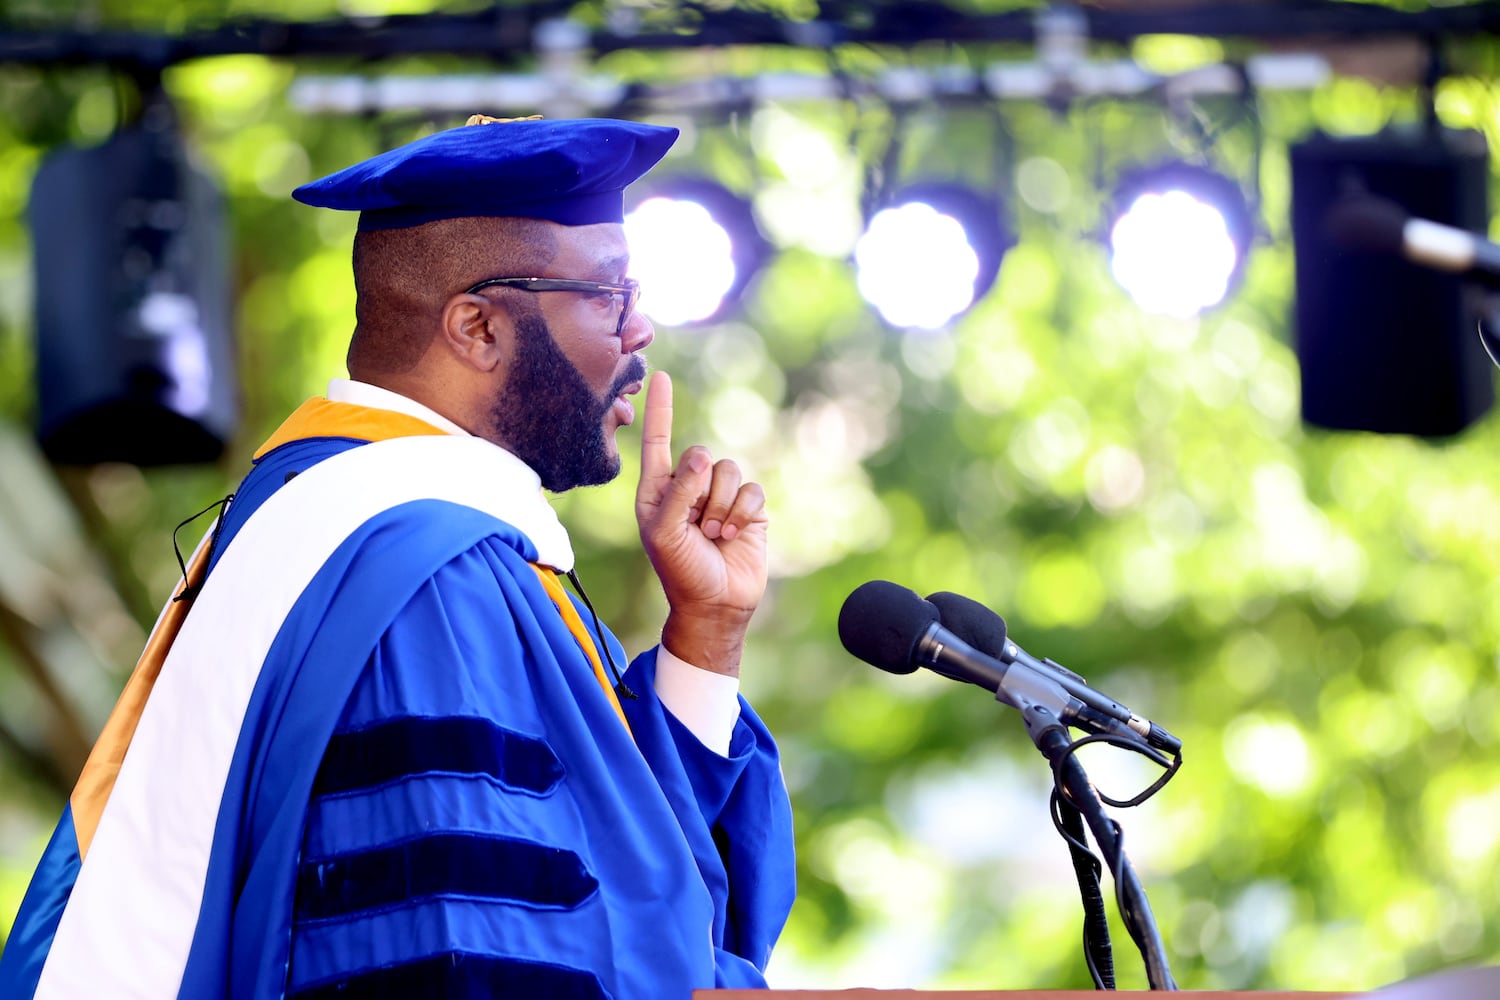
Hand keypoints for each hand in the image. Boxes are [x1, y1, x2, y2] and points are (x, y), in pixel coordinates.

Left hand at [635, 372, 768, 676]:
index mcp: (657, 490)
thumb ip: (677, 492)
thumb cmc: (681, 572)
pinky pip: (751, 489)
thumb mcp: (665, 533)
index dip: (660, 409)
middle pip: (701, 456)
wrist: (717, 605)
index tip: (660, 375)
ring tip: (714, 535)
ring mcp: (719, 497)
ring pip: (729, 471)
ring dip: (722, 506)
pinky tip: (734, 535)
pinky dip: (743, 513)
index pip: (658, 442)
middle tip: (697, 528)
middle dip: (702, 492)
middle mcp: (688, 487)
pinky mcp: (747, 508)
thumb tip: (701, 457)